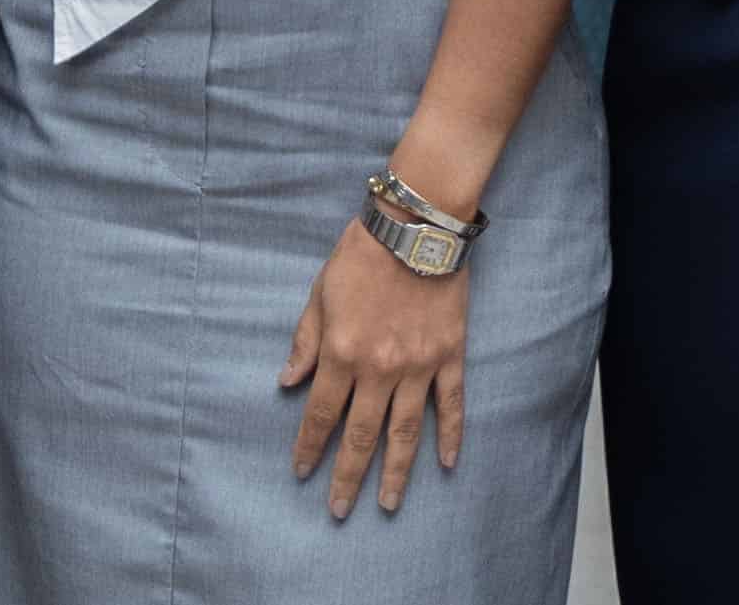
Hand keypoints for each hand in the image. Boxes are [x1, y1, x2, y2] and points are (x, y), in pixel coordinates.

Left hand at [281, 218, 470, 518]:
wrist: (416, 227)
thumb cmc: (362, 255)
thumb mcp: (320, 294)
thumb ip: (306, 342)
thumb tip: (288, 383)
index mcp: (343, 353)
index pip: (321, 414)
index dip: (309, 446)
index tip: (301, 472)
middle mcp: (379, 369)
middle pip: (361, 435)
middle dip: (347, 476)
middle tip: (339, 510)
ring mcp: (418, 366)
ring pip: (405, 432)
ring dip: (395, 472)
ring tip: (387, 504)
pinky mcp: (449, 357)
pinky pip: (451, 405)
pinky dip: (450, 436)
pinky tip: (446, 463)